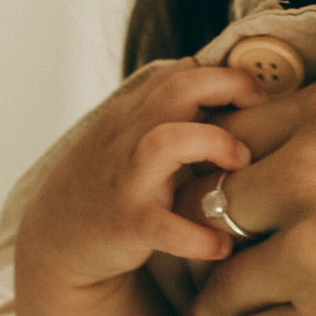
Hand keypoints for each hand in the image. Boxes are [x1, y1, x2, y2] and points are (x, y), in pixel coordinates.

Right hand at [15, 61, 257, 298]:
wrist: (56, 238)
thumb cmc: (108, 184)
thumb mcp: (130, 138)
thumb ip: (170, 116)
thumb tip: (232, 97)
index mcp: (132, 114)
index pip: (180, 71)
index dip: (224, 74)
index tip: (254, 95)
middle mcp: (127, 137)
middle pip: (179, 88)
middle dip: (229, 88)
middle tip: (259, 113)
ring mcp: (127, 180)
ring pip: (167, 141)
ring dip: (214, 145)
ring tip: (239, 164)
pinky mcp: (128, 225)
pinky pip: (168, 229)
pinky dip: (201, 238)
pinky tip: (222, 244)